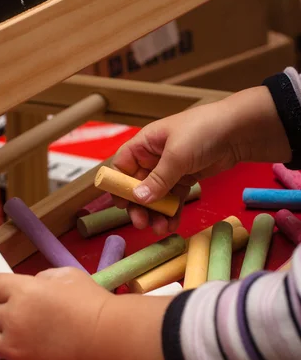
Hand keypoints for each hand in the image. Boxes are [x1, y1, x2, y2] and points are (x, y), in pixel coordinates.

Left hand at [0, 268, 111, 359]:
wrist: (108, 338)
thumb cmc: (93, 304)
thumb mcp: (67, 276)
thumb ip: (42, 278)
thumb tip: (31, 285)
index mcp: (22, 290)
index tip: (2, 292)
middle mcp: (12, 317)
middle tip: (16, 314)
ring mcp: (14, 346)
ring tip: (14, 336)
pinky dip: (7, 359)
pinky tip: (24, 354)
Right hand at [113, 86, 290, 233]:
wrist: (240, 130)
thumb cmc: (203, 132)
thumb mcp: (177, 155)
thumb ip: (157, 179)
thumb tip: (138, 199)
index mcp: (146, 143)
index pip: (123, 165)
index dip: (119, 185)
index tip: (121, 204)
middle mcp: (154, 156)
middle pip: (138, 185)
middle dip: (139, 206)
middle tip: (141, 223)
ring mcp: (171, 168)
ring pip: (156, 195)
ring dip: (156, 213)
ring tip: (160, 229)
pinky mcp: (187, 178)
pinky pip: (173, 198)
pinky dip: (172, 212)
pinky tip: (172, 225)